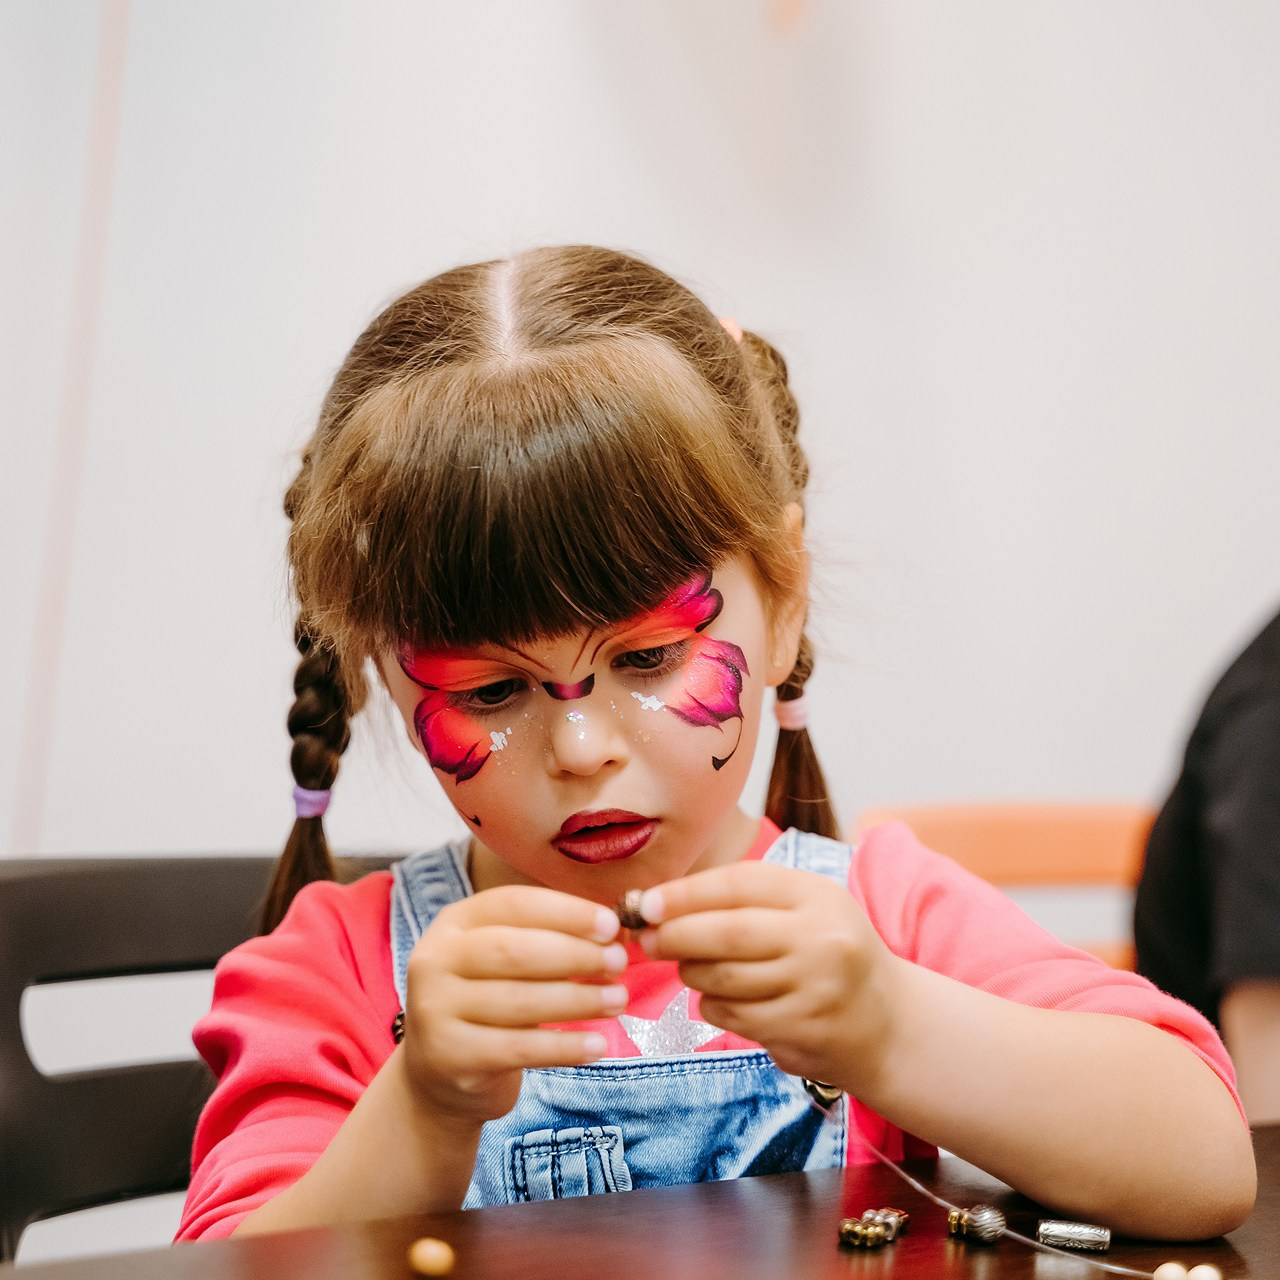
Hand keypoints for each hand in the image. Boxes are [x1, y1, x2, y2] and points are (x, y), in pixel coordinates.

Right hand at [401, 886, 628, 1127]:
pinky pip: (519, 1049)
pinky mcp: (449, 1057)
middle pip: (513, 950)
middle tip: (618, 962)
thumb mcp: (505, 961)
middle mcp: (434, 960)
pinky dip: (564, 1047)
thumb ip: (548, 940)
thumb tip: (615, 934)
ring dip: (578, 1000)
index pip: (513, 904)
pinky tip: (597, 1044)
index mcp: (453, 923)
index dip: (565, 912)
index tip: (611, 924)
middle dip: (574, 954)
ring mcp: (435, 1010)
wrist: (438, 1073)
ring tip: (617, 1000)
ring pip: (520, 1001)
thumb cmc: (488, 1002)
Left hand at [638, 862, 899, 1088]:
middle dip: (675, 935)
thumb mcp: (803, 909)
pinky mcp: (801, 1029)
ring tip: (690, 967)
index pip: (739, 884)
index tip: (645, 904)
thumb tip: (658, 903)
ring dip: (692, 973)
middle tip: (646, 938)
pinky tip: (721, 998)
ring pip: (723, 977)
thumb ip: (742, 900)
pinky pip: (733, 1014)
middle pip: (726, 933)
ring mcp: (813, 987)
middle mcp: (820, 938)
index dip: (685, 894)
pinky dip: (712, 1005)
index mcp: (816, 895)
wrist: (888, 1023)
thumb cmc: (826, 954)